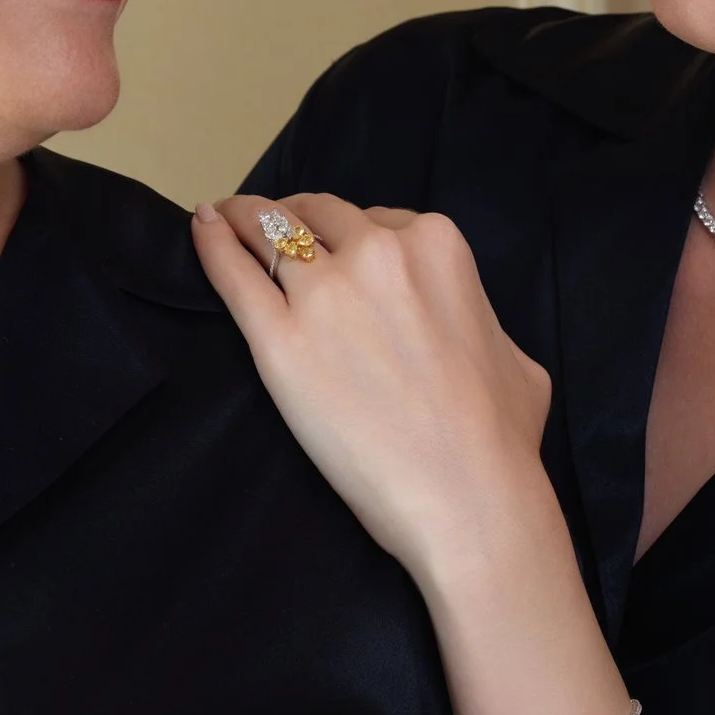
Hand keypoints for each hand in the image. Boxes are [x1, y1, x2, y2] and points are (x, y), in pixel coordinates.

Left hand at [192, 193, 556, 592]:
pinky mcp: (279, 341)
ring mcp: (325, 295)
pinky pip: (233, 275)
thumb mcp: (513, 352)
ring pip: (270, 232)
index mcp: (437, 247)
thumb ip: (474, 314)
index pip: (375, 219)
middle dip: (294, 221)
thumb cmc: (499, 438)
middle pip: (318, 216)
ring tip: (224, 220)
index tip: (333, 250)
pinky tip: (201, 229)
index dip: (350, 236)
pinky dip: (213, 244)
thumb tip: (460, 321)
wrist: (469, 498)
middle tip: (270, 231)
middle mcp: (379, 254)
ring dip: (245, 220)